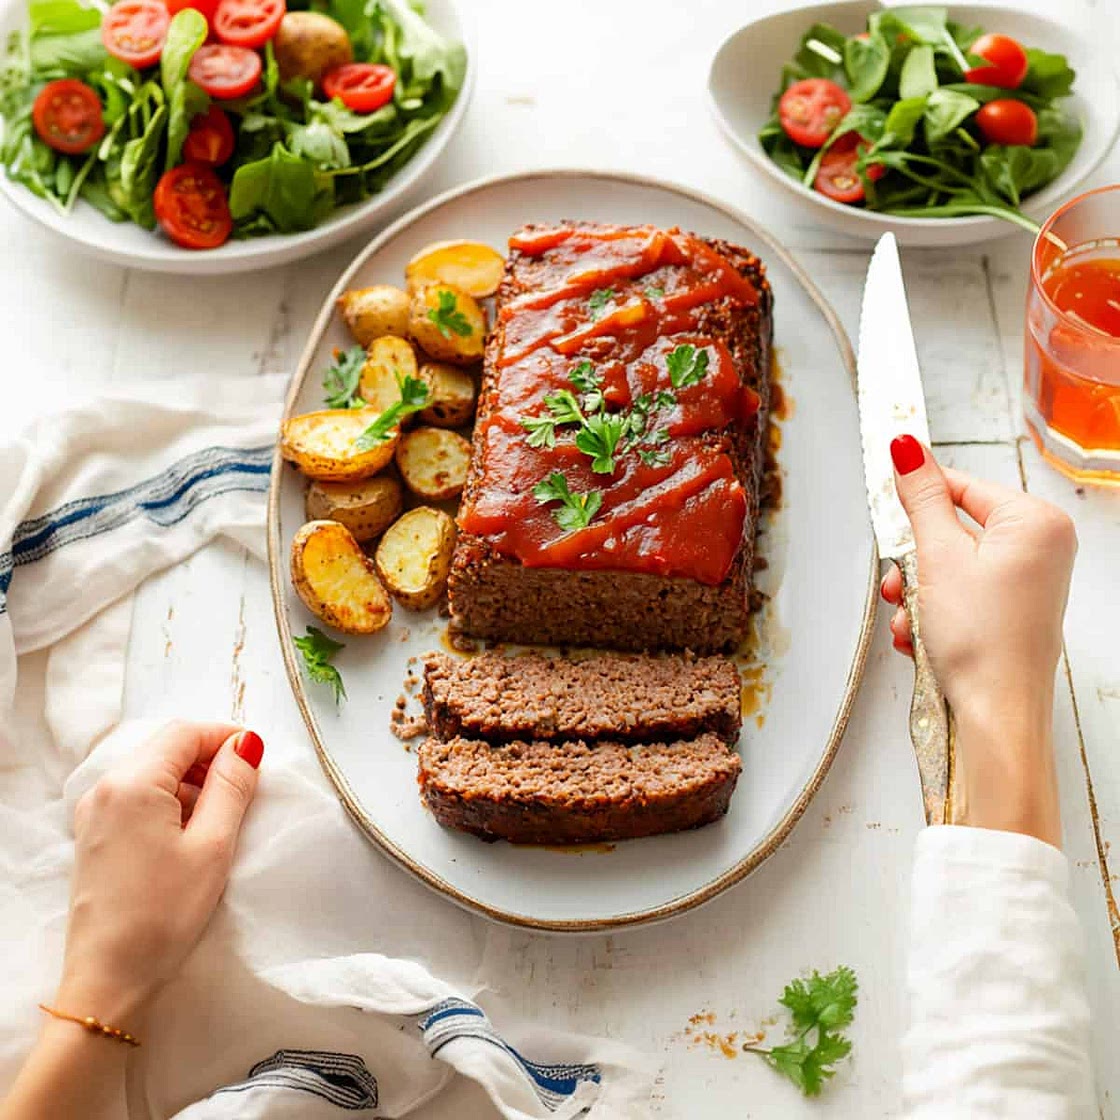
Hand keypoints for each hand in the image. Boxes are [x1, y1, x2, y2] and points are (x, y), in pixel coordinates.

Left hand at [56, 722, 262, 1025]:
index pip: (185, 732)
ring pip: (153, 772)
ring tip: (220, 819)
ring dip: (190, 782)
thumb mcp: (212, 846)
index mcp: (132, 783)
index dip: (225, 736)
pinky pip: (137, 796)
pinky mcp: (94, 835)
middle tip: (245, 790)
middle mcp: (104, 787)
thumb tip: (246, 744)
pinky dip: (169, 801)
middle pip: (166, 748)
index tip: (258, 759)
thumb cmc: (164, 913)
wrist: (109, 978)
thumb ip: (231, 786)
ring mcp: (94, 811)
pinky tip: (189, 834)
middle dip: (209, 759)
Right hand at [881, 437, 1075, 846]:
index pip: (960, 485)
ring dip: (917, 594)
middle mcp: (1039, 548)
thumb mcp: (938, 556)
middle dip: (914, 563)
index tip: (882, 503)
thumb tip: (907, 447)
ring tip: (912, 620)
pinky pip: (958, 596)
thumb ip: (920, 498)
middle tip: (901, 585)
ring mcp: (1026, 584)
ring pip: (948, 567)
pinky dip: (932, 614)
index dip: (916, 500)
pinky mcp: (1009, 613)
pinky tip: (920, 637)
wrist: (995, 715)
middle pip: (951, 530)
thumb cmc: (982, 641)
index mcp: (1035, 522)